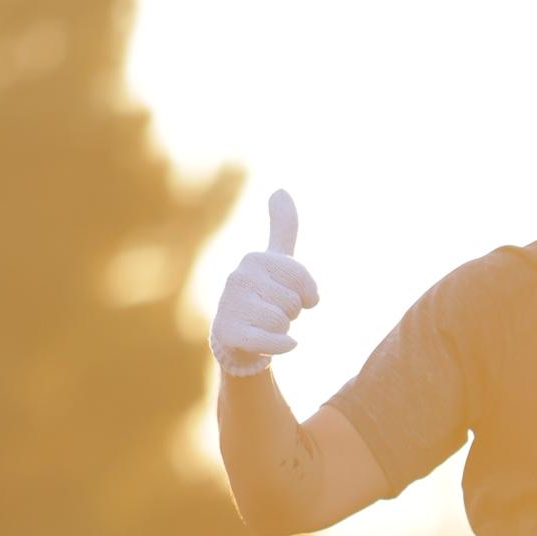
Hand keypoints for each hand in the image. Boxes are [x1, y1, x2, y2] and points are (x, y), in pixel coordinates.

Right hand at [210, 191, 318, 377]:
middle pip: (293, 302)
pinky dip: (281, 346)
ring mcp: (231, 303)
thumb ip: (283, 228)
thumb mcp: (275, 261)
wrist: (237, 337)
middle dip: (291, 313)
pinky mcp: (230, 331)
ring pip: (283, 322)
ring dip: (282, 330)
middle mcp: (239, 276)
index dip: (306, 295)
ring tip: (264, 325)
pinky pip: (273, 340)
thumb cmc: (262, 296)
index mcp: (255, 259)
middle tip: (273, 312)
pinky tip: (277, 342)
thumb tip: (281, 189)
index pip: (303, 280)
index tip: (292, 295)